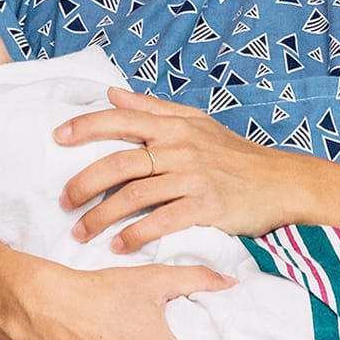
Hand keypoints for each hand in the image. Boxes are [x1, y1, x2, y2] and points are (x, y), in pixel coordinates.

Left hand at [59, 86, 315, 248]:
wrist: (281, 183)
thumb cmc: (236, 156)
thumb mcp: (197, 123)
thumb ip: (153, 108)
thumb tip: (113, 93)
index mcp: (175, 127)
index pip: (121, 120)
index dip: (85, 126)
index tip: (57, 137)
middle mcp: (180, 149)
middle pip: (119, 163)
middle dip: (84, 183)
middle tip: (63, 201)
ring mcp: (193, 178)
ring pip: (134, 195)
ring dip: (102, 216)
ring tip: (81, 233)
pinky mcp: (206, 207)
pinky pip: (160, 222)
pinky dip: (135, 235)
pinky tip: (119, 246)